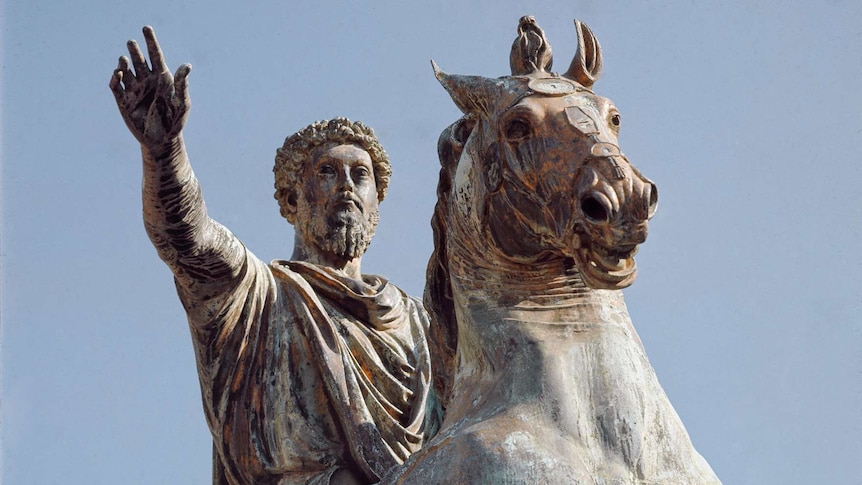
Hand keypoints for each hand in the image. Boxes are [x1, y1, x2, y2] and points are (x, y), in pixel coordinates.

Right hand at [110, 26, 189, 148]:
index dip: (150, 41)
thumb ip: (182, 84)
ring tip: (124, 60)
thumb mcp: (181, 103)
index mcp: (162, 78)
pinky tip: (118, 74)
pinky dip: (115, 79)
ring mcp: (134, 89)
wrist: (162, 140)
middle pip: (138, 60)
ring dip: (124, 64)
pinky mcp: (124, 101)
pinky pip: (116, 87)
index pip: (155, 54)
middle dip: (134, 50)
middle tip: (131, 43)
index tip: (146, 28)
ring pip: (126, 71)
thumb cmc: (175, 121)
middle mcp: (147, 80)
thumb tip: (186, 65)